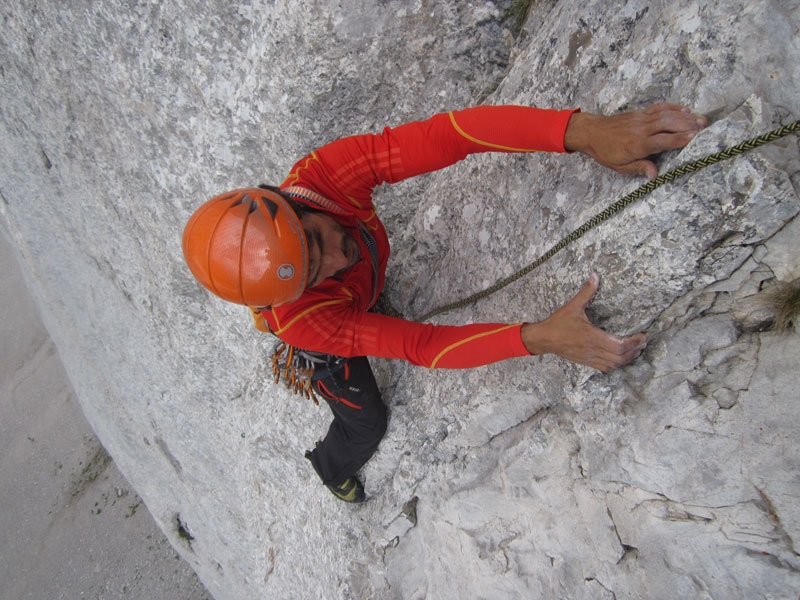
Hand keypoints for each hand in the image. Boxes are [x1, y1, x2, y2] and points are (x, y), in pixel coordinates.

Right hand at [520, 272, 645, 371]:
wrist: (544, 339)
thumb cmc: (558, 323)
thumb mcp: (573, 306)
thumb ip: (586, 292)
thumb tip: (594, 276)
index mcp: (591, 337)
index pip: (619, 345)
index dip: (633, 342)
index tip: (642, 336)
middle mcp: (592, 349)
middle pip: (620, 357)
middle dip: (634, 350)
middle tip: (642, 342)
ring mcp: (589, 357)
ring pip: (614, 364)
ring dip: (627, 358)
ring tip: (636, 350)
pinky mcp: (585, 361)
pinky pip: (605, 367)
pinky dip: (616, 364)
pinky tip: (620, 358)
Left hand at [564, 103, 706, 178]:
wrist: (592, 132)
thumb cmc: (606, 152)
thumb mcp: (620, 166)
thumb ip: (639, 168)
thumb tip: (655, 174)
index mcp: (638, 144)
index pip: (664, 140)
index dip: (680, 139)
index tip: (696, 138)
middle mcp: (642, 129)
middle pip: (670, 124)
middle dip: (689, 125)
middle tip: (706, 128)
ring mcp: (642, 118)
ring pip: (667, 114)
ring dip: (685, 116)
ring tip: (701, 119)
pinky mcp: (641, 112)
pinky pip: (660, 107)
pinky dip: (673, 107)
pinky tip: (685, 110)